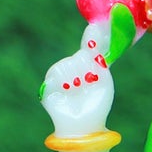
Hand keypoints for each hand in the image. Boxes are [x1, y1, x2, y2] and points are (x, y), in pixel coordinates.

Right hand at [41, 22, 114, 137]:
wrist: (83, 126)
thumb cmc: (96, 105)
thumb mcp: (103, 81)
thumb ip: (99, 60)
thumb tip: (94, 40)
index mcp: (88, 68)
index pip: (89, 48)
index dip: (92, 37)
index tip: (96, 26)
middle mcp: (73, 69)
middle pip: (80, 57)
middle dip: (86, 67)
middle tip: (88, 81)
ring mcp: (59, 77)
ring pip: (68, 64)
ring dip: (76, 77)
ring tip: (78, 89)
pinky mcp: (48, 85)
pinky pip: (56, 74)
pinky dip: (63, 82)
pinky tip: (68, 90)